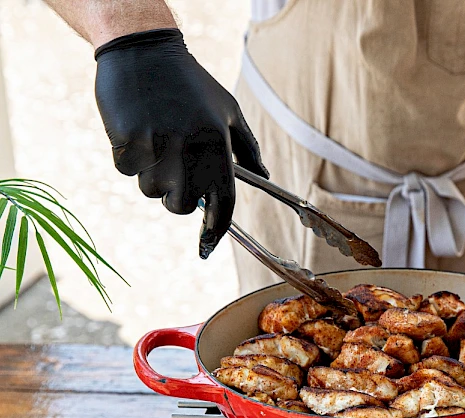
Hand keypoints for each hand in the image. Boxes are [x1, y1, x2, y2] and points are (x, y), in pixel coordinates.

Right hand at [94, 28, 267, 258]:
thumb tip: (263, 178)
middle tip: (175, 171)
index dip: (215, 230)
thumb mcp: (228, 110)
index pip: (222, 202)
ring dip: (151, 175)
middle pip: (180, 206)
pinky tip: (136, 130)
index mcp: (218, 145)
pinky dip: (129, 157)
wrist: (144, 50)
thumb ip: (247, 148)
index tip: (208, 247)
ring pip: (151, 190)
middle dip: (177, 198)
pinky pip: (127, 170)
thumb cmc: (191, 84)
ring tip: (156, 140)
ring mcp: (157, 145)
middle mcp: (190, 149)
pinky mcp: (127, 138)